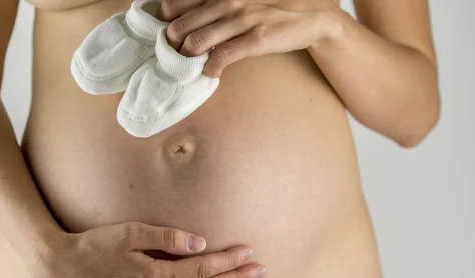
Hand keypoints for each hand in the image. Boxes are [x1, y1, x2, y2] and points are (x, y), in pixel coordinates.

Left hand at [159, 0, 341, 76]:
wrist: (308, 17)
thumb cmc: (268, 11)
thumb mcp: (239, 3)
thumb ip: (214, 10)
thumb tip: (184, 25)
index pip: (175, 5)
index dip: (165, 25)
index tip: (168, 40)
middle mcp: (227, 2)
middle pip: (180, 27)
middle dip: (172, 47)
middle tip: (175, 59)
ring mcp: (241, 20)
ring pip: (196, 42)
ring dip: (188, 60)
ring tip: (191, 68)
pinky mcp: (255, 39)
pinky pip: (222, 57)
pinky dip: (210, 69)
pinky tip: (211, 73)